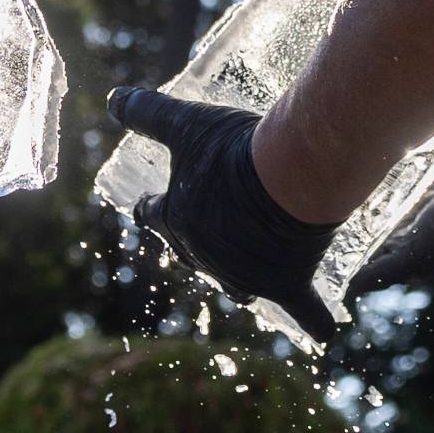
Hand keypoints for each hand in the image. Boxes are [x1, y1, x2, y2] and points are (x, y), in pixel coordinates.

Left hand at [107, 87, 341, 342]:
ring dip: (240, 278)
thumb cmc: (234, 150)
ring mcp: (245, 275)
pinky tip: (322, 333)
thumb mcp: (186, 125)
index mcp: (176, 220)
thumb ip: (147, 113)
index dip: (151, 209)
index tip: (148, 206)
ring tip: (249, 272)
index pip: (153, 217)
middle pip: (193, 254)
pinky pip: (302, 308)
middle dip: (197, 244)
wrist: (290, 176)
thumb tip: (111, 99)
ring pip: (239, 285)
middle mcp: (205, 256)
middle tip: (209, 228)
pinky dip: (313, 319)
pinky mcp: (286, 283)